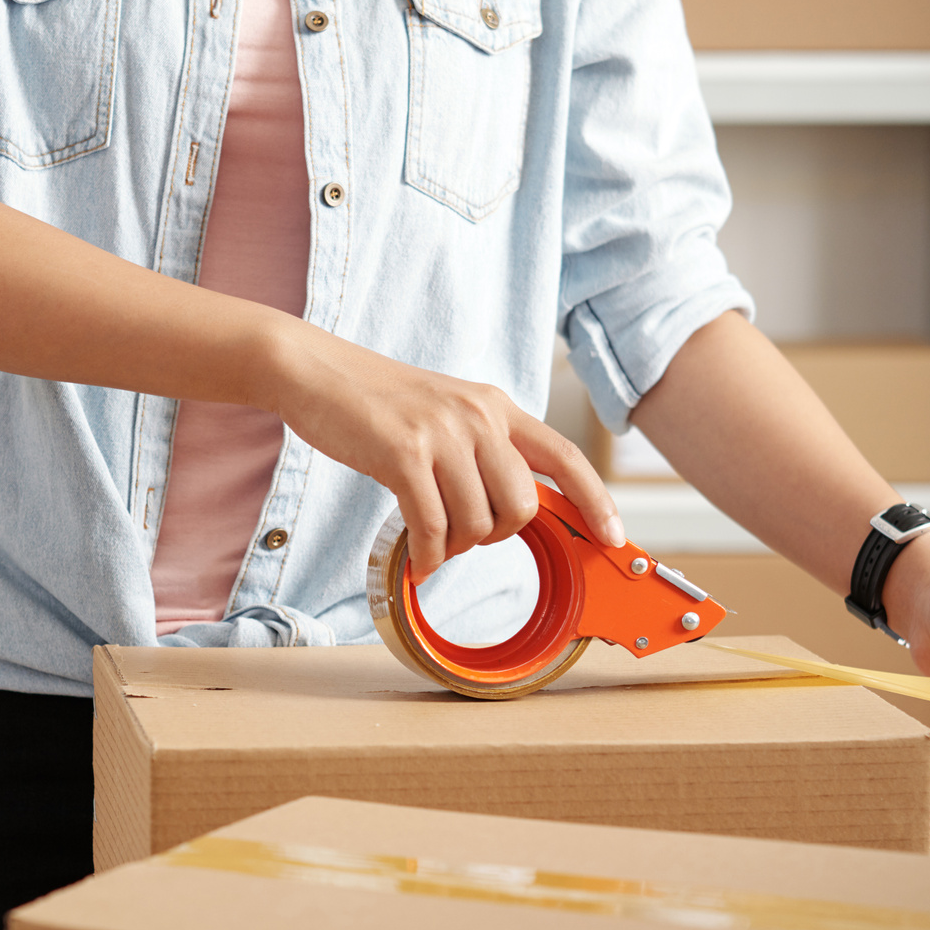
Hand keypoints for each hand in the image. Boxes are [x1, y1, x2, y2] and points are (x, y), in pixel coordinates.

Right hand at [268, 322, 624, 577]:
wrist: (315, 370)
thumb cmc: (377, 401)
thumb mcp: (445, 413)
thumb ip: (481, 449)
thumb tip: (511, 507)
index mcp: (495, 405)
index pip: (564, 456)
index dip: (597, 500)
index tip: (614, 536)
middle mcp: (478, 416)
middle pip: (522, 506)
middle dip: (495, 536)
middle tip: (460, 533)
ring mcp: (442, 433)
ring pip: (478, 523)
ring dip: (454, 547)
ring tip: (430, 537)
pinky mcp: (403, 453)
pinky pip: (432, 528)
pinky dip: (427, 556)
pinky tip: (416, 559)